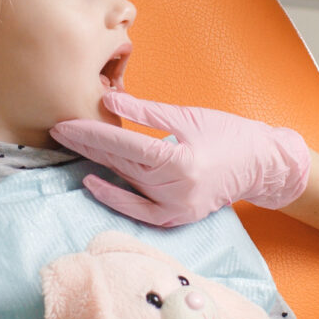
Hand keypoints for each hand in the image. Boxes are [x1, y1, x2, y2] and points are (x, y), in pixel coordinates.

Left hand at [49, 91, 312, 226]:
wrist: (261, 164)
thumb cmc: (228, 134)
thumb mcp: (188, 116)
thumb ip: (146, 112)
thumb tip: (109, 100)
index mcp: (180, 162)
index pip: (123, 146)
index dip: (91, 133)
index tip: (64, 123)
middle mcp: (175, 189)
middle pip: (119, 164)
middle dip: (86, 145)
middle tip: (57, 130)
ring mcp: (175, 208)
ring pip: (125, 182)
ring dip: (96, 163)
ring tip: (69, 147)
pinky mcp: (176, 217)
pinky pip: (138, 210)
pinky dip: (115, 197)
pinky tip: (93, 182)